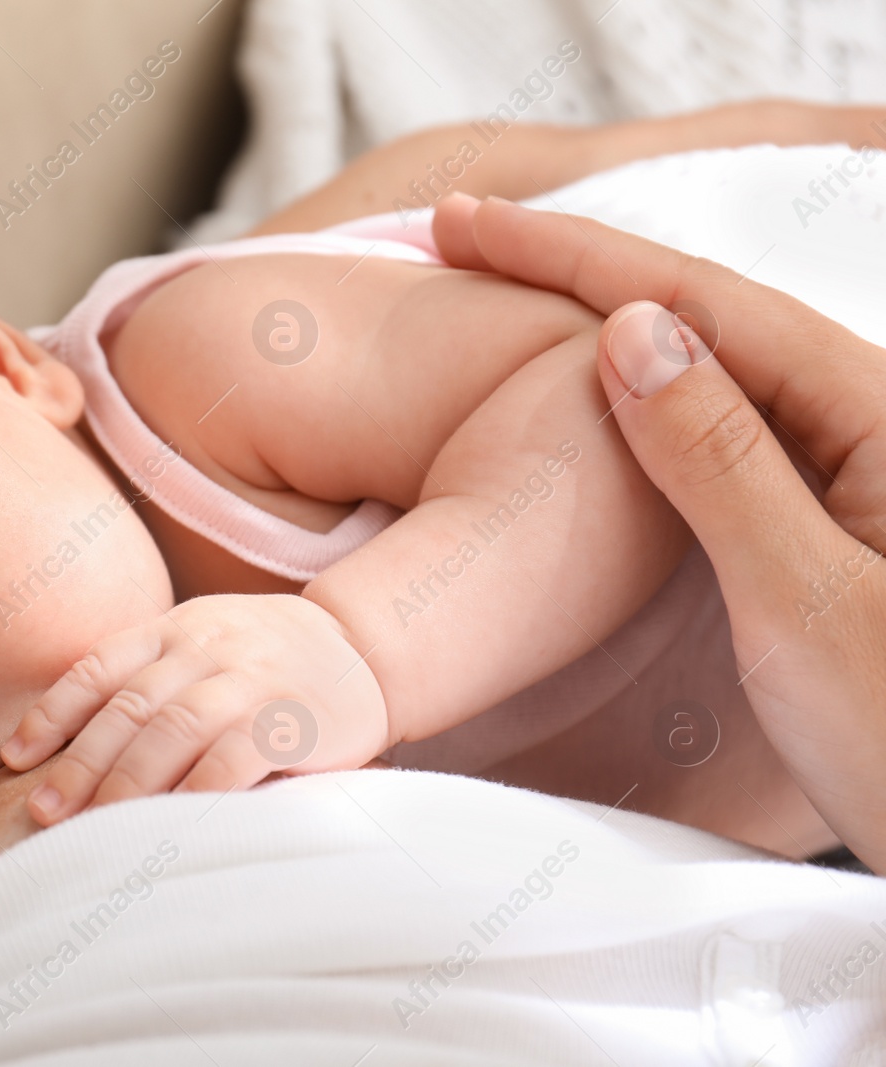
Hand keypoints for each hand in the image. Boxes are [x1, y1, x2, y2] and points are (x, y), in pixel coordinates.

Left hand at [0, 593, 388, 825]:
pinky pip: (233, 758)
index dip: (52, 714)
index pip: (99, 668)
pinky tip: (168, 826)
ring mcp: (249, 680)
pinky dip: (196, 793)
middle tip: (42, 813)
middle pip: (127, 708)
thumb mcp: (204, 644)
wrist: (364, 646)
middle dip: (78, 763)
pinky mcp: (291, 718)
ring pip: (172, 731)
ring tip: (90, 827)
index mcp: (175, 629)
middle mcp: (206, 648)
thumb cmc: (265, 659)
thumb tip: (66, 745)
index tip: (15, 759)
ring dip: (125, 783)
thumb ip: (149, 678)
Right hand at [433, 191, 885, 872]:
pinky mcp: (834, 526)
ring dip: (606, 328)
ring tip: (513, 292)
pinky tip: (604, 400)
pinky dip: (644, 409)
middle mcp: (877, 428)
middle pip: (707, 318)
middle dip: (580, 270)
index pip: (706, 306)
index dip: (575, 258)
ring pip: (714, 374)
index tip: (469, 226)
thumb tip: (635, 331)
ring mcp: (856, 477)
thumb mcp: (805, 601)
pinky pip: (727, 437)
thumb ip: (718, 461)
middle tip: (468, 237)